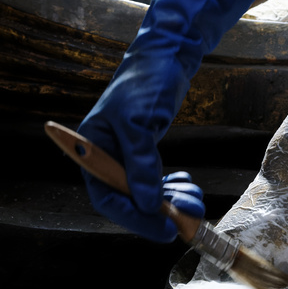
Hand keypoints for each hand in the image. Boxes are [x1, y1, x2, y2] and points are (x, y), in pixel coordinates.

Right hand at [77, 0, 273, 239]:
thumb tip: (148, 204)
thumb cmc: (144, 84)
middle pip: (128, 200)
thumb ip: (141, 165)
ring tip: (194, 198)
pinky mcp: (146, 152)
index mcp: (92, 149)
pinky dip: (174, 187)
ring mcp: (127, 156)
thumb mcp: (138, 124)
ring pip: (147, 193)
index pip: (107, 196)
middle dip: (160, 212)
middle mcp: (107, 156)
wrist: (165, 59)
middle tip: (188, 218)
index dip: (134, 217)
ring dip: (172, 201)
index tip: (164, 229)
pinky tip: (187, 184)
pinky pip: (157, 181)